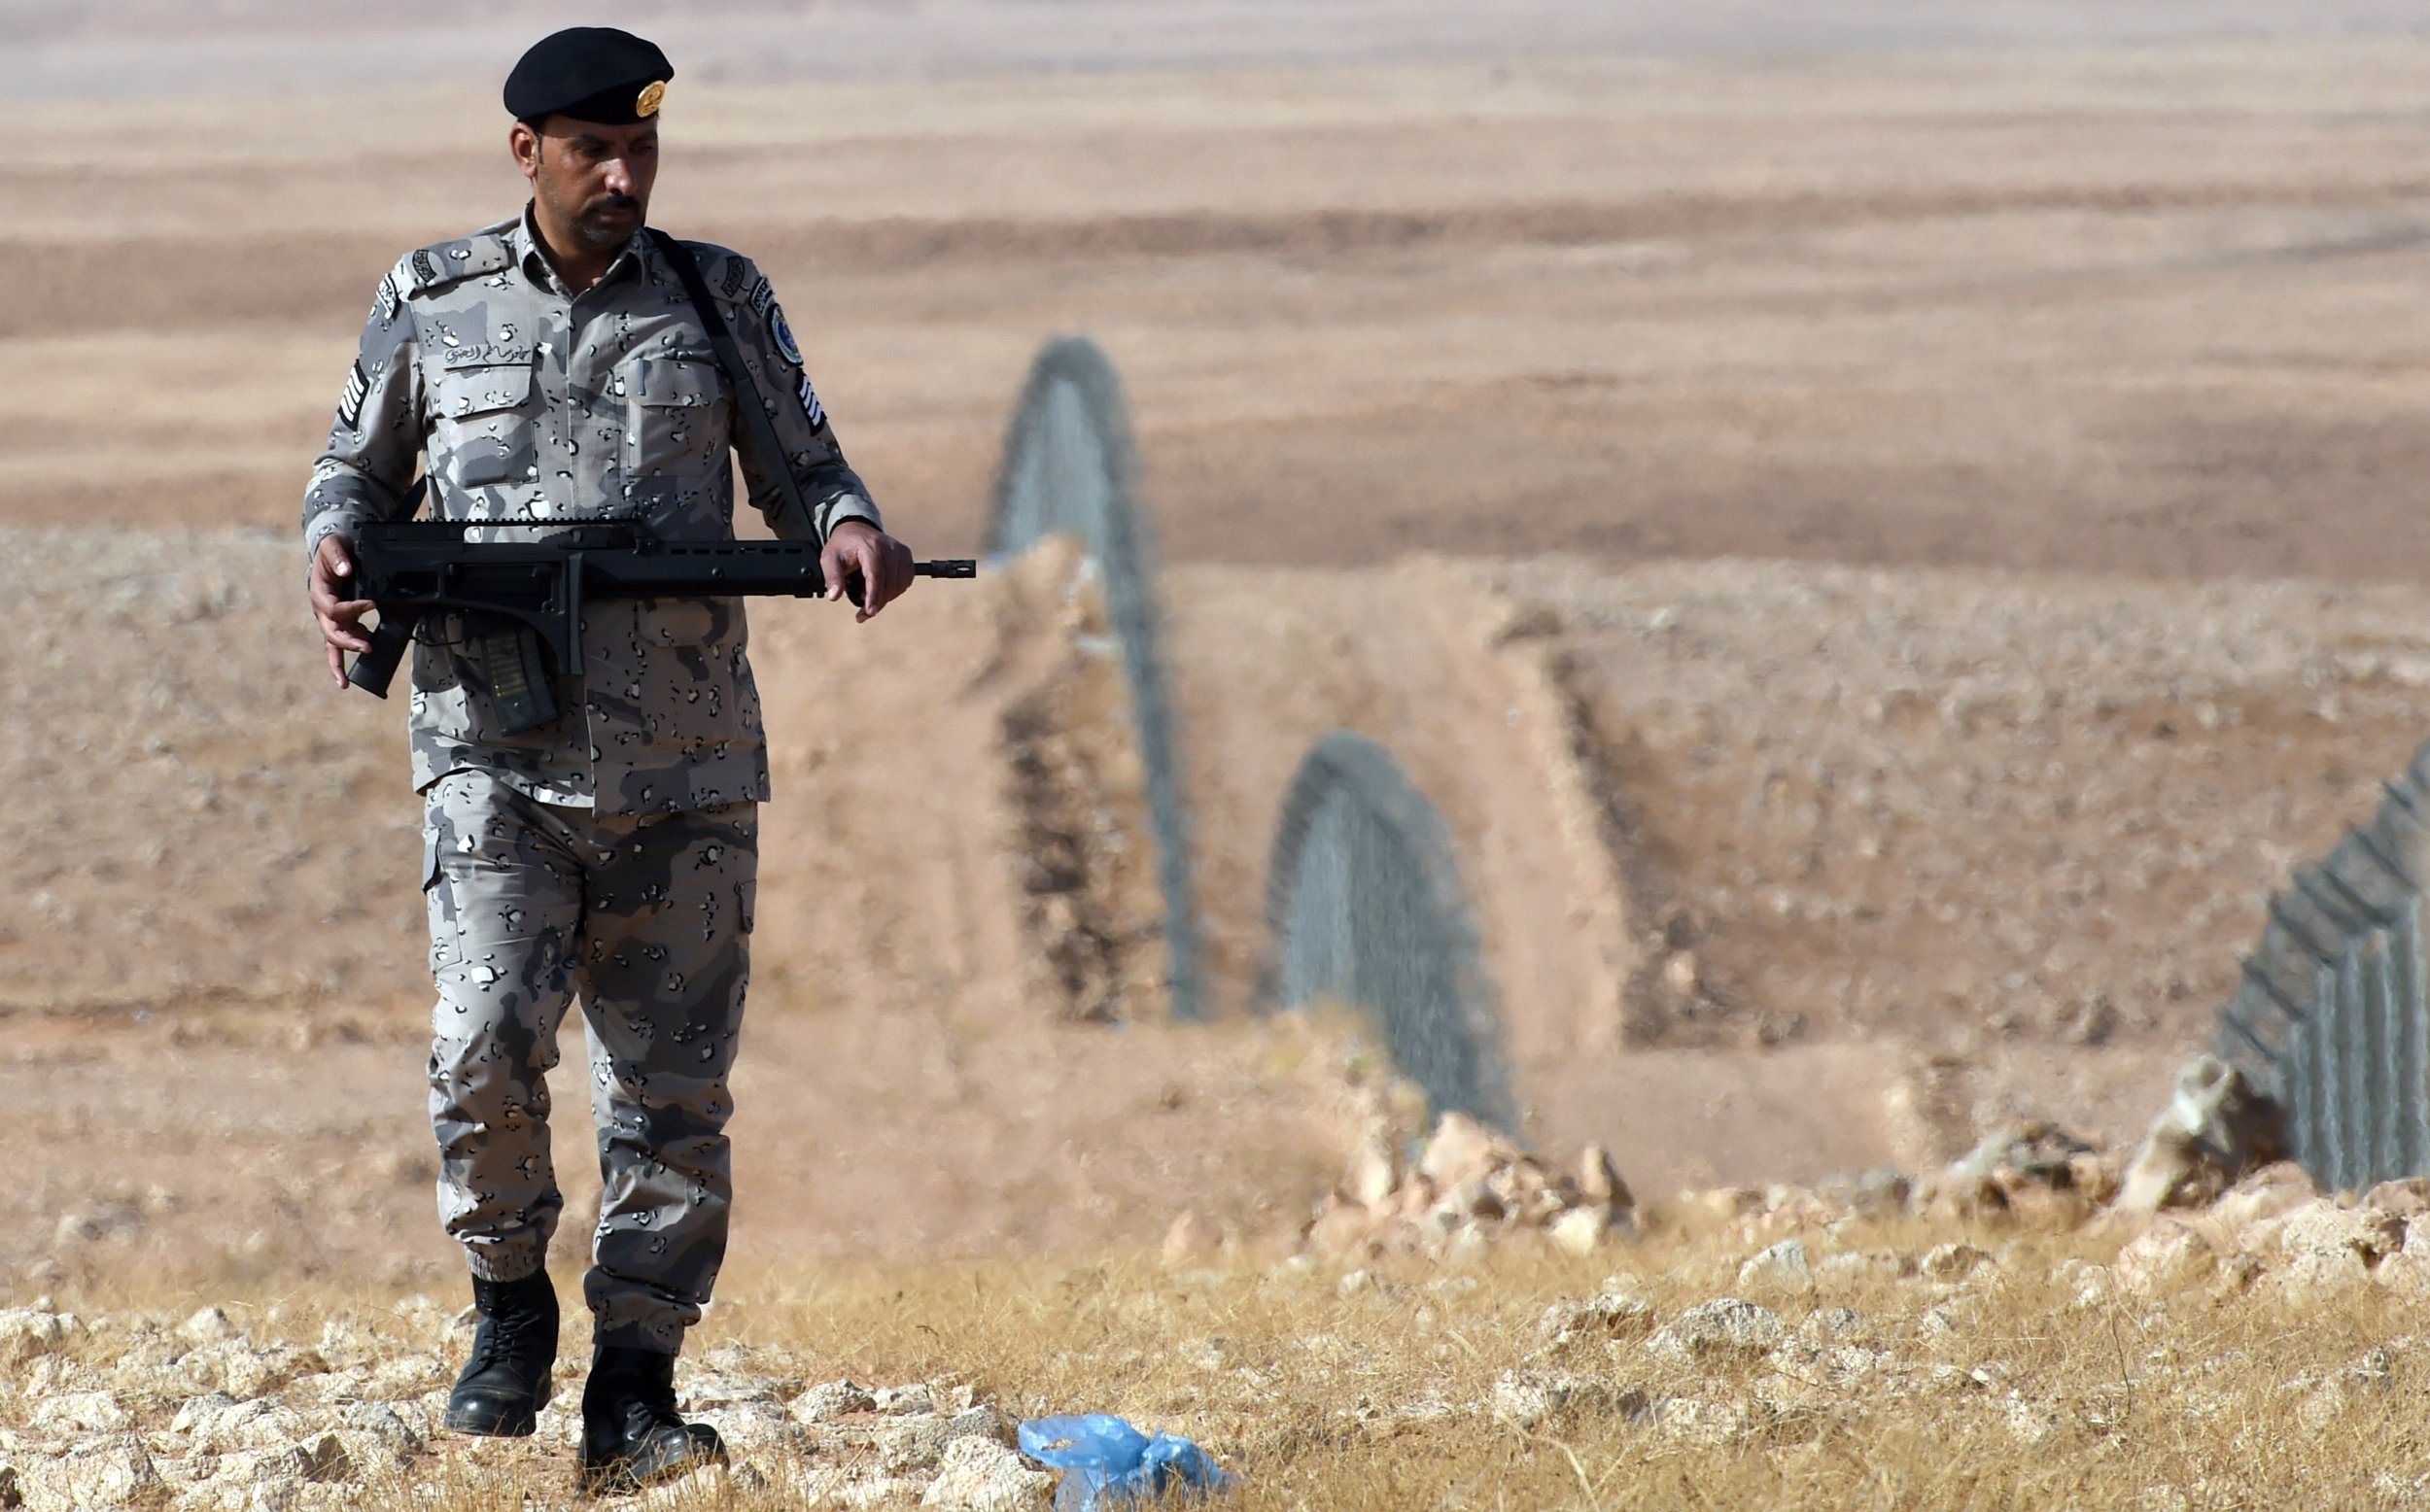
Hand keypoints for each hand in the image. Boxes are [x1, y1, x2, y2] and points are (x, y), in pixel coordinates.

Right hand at [308, 534, 373, 686]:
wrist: (331, 553)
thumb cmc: (331, 550)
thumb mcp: (333, 546)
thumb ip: (338, 557)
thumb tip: (346, 570)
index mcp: (319, 594)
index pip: (335, 609)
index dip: (354, 608)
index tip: (373, 603)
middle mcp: (323, 610)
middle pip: (332, 632)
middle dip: (349, 642)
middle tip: (367, 647)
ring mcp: (331, 618)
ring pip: (335, 642)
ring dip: (345, 656)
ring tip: (349, 677)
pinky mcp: (341, 621)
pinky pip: (339, 644)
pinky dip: (341, 660)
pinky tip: (347, 678)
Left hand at [821, 519, 914, 622]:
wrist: (855, 529)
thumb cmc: (843, 546)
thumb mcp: (829, 559)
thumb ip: (832, 577)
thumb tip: (834, 596)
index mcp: (870, 547)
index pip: (876, 576)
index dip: (874, 596)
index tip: (869, 612)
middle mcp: (889, 548)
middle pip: (889, 584)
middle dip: (877, 603)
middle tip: (863, 613)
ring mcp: (900, 552)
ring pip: (899, 585)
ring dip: (886, 598)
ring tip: (869, 598)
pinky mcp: (906, 556)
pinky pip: (905, 581)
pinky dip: (895, 590)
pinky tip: (881, 589)